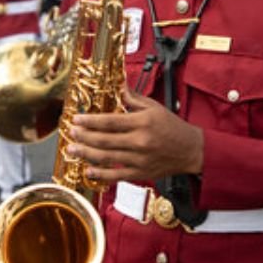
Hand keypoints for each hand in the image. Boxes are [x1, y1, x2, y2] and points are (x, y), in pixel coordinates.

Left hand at [67, 88, 203, 182]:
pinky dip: (101, 174)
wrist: (191, 151)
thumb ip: (133, 99)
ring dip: (87, 154)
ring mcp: (140, 160)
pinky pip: (117, 175)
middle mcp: (140, 142)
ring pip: (107, 158)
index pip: (110, 122)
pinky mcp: (141, 173)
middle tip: (70, 133)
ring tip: (73, 149)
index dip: (90, 121)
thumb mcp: (155, 107)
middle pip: (105, 140)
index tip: (76, 119)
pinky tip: (88, 170)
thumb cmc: (173, 127)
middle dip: (84, 137)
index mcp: (142, 123)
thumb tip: (118, 87)